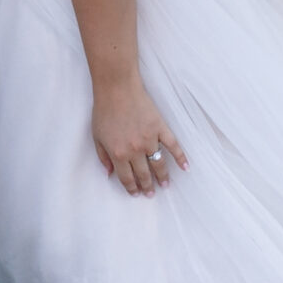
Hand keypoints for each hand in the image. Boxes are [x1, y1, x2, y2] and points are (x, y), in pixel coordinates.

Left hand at [91, 81, 187, 195]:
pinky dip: (180, 157)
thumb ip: (103, 157)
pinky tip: (185, 167)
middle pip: (144, 174)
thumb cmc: (104, 110)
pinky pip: (173, 146)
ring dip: (163, 177)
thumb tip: (109, 174)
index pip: (127, 178)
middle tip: (151, 194)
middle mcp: (134, 150)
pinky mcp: (160, 128)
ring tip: (165, 185)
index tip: (136, 193)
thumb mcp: (97, 136)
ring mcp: (149, 139)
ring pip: (158, 164)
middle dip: (148, 187)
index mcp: (118, 154)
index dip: (132, 188)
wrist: (117, 88)